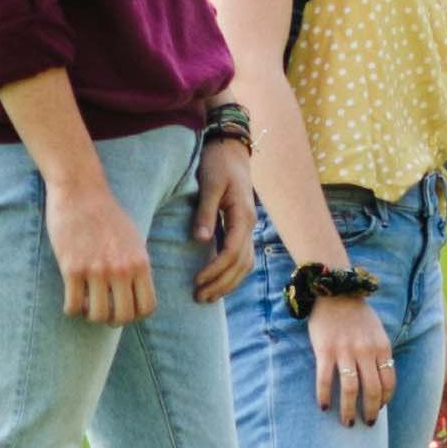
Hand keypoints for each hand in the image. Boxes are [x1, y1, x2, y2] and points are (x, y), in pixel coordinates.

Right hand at [42, 176, 150, 325]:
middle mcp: (122, 269)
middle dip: (114, 320)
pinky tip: (72, 302)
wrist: (81, 192)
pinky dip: (72, 310)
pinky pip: (73, 305)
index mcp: (140, 263)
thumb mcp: (134, 239)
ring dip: (91, 317)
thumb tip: (138, 293)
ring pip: (98, 315)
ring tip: (87, 307)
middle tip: (103, 312)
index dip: (136, 316)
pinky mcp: (72, 268)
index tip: (124, 310)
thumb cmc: (107, 215)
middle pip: (124, 316)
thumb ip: (138, 266)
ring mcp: (97, 270)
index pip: (147, 307)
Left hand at [186, 147, 258, 303]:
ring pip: (245, 263)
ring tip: (208, 296)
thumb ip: (205, 213)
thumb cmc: (218, 164)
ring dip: (228, 282)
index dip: (216, 270)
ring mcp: (248, 226)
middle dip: (222, 283)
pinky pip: (242, 256)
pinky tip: (218, 280)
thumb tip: (201, 241)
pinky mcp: (241, 226)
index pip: (232, 252)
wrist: (230, 149)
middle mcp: (249, 224)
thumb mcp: (209, 185)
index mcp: (242, 216)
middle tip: (199, 298)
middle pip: (241, 264)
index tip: (197, 281)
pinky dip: (232, 273)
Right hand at [305, 296, 397, 425]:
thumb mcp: (378, 332)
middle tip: (366, 424)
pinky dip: (324, 396)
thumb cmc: (357, 314)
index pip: (389, 382)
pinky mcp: (325, 350)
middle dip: (371, 411)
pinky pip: (325, 379)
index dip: (386, 400)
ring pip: (350, 389)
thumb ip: (380, 353)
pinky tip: (323, 406)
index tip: (380, 410)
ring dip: (349, 410)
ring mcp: (345, 351)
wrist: (335, 292)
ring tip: (347, 422)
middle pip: (373, 390)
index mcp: (382, 348)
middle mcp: (366, 352)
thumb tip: (380, 377)